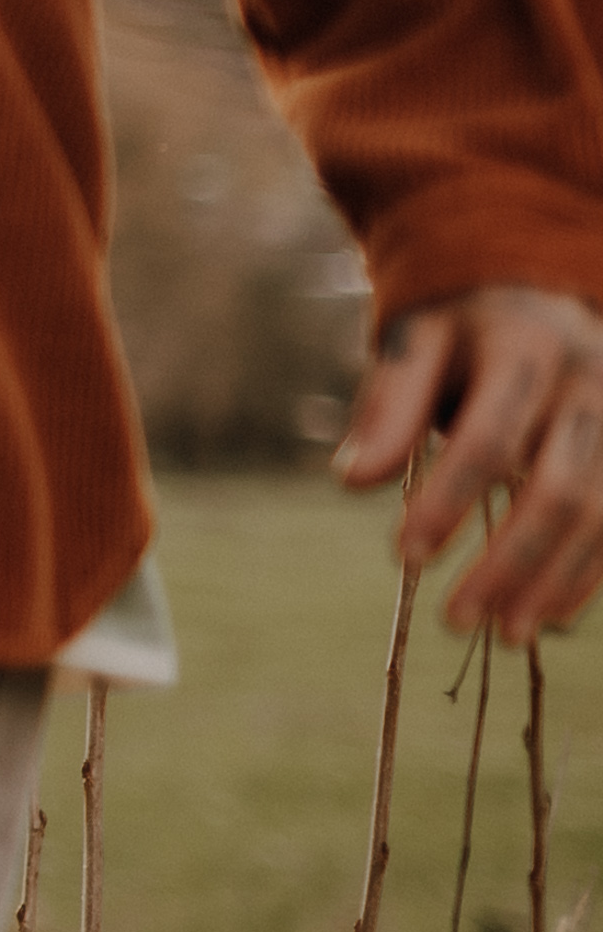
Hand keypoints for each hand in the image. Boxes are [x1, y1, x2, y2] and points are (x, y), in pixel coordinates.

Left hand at [335, 285, 602, 639]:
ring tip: (504, 634)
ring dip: (553, 581)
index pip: (490, 439)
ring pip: (600, 516)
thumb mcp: (415, 345)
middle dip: (509, 561)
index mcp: (527, 349)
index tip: (404, 557)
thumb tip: (354, 479)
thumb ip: (386, 406)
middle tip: (454, 619)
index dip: (449, 501)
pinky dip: (587, 577)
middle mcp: (590, 386)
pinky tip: (548, 619)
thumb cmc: (459, 333)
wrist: (536, 298)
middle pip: (559, 489)